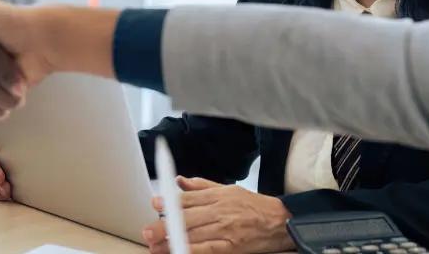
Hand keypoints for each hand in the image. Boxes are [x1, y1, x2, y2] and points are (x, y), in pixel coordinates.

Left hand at [143, 177, 292, 253]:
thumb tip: (179, 181)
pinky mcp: (231, 246)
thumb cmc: (253, 206)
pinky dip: (192, 251)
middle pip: (187, 217)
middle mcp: (219, 211)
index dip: (169, 201)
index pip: (188, 198)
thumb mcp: (228, 189)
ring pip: (193, 235)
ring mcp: (225, 229)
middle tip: (148, 231)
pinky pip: (207, 249)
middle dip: (165, 225)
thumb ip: (201, 186)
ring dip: (172, 242)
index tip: (155, 204)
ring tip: (156, 247)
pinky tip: (180, 252)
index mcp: (217, 196)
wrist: (280, 222)